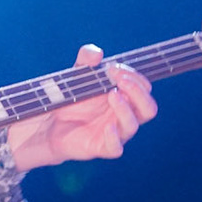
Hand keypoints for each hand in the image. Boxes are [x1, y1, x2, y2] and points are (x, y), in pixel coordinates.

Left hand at [7, 44, 158, 172]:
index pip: (144, 88)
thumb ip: (86, 60)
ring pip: (133, 125)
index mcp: (126, 98)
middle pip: (149, 108)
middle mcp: (124, 116)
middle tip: (120, 80)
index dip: (134, 76)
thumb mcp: (78, 75)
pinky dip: (114, 137)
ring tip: (112, 95)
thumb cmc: (73, 99)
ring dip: (125, 109)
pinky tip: (107, 126)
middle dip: (139, 92)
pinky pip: (116, 148)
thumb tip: (97, 52)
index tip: (113, 68)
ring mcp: (115, 133)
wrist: (52, 124)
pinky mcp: (101, 147)